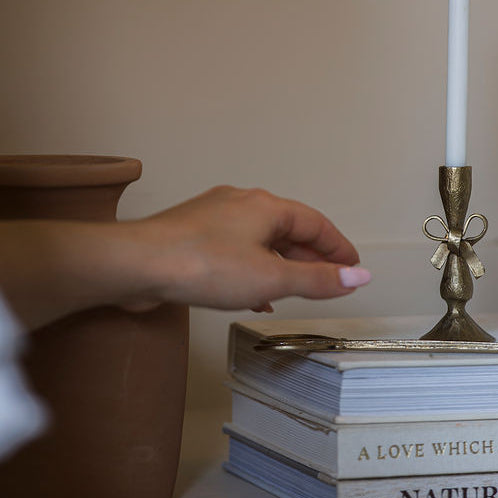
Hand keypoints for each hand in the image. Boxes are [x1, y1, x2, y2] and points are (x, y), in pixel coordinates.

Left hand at [124, 185, 370, 312]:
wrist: (137, 264)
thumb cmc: (204, 265)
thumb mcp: (270, 279)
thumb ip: (317, 280)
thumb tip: (359, 276)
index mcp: (266, 205)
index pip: (315, 223)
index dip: (338, 247)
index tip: (353, 267)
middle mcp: (240, 202)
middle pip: (287, 228)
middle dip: (309, 257)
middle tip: (328, 283)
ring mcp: (213, 215)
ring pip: (259, 239)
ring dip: (280, 265)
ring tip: (293, 294)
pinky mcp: (191, 233)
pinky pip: (234, 248)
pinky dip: (252, 269)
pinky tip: (252, 295)